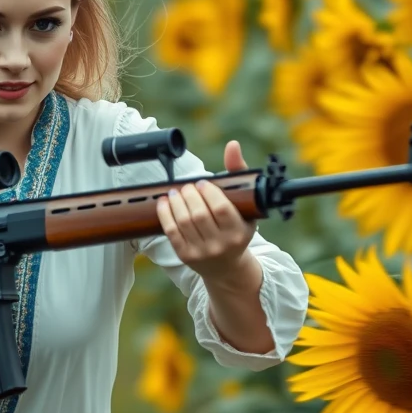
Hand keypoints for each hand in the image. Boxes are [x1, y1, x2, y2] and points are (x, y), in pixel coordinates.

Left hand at [155, 140, 256, 281]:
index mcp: (238, 232)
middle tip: (187, 187)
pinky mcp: (185, 255)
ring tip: (176, 192)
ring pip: (183, 222)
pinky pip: (171, 231)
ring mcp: (201, 252)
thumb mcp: (246, 206)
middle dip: (189, 195)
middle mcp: (221, 244)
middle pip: (198, 214)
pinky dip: (165, 214)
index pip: (220, 209)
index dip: (208, 192)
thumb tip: (232, 145)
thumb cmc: (236, 229)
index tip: (202, 184)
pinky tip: (165, 202)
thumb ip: (239, 174)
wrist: (226, 267)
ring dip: (176, 202)